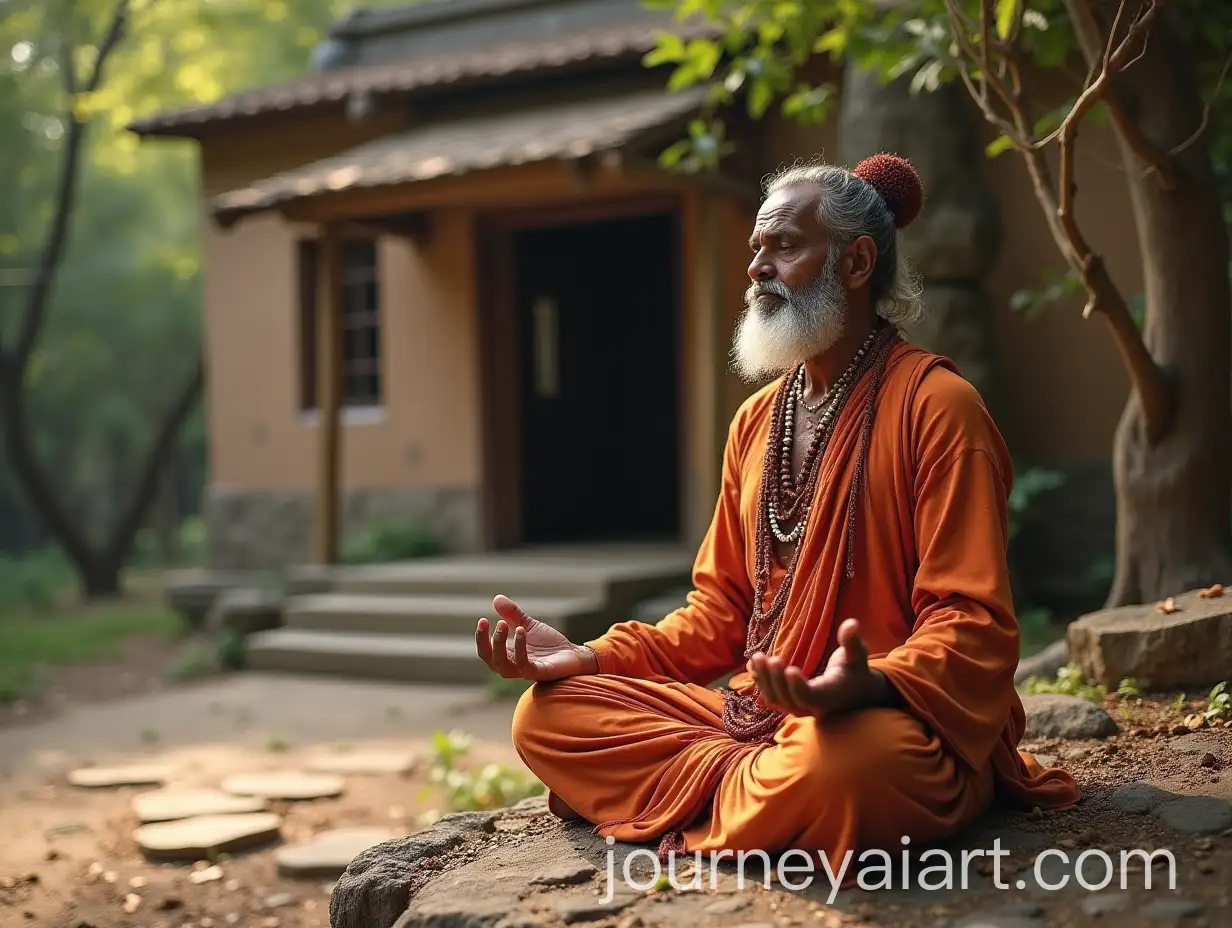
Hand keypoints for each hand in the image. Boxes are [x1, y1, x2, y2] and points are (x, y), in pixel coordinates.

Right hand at [476, 594, 598, 681]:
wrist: (574, 654)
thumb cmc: (549, 644)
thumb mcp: (529, 625)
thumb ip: (513, 615)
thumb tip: (496, 598)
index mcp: (509, 656)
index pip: (486, 652)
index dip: (481, 638)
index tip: (482, 620)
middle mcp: (514, 666)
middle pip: (491, 661)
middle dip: (487, 642)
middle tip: (496, 622)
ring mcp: (526, 671)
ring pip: (504, 667)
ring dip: (500, 646)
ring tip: (504, 624)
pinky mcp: (540, 672)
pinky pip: (525, 666)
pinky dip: (520, 648)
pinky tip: (522, 631)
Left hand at [749, 618, 890, 718]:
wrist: (855, 693)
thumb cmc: (856, 672)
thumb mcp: (857, 656)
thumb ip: (852, 642)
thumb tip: (852, 623)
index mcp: (829, 695)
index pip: (810, 696)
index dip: (798, 686)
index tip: (790, 669)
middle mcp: (813, 707)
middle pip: (789, 699)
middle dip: (777, 679)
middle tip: (770, 659)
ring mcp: (800, 708)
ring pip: (777, 700)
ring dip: (764, 680)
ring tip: (757, 657)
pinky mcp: (790, 704)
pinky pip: (772, 697)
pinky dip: (761, 683)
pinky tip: (754, 666)